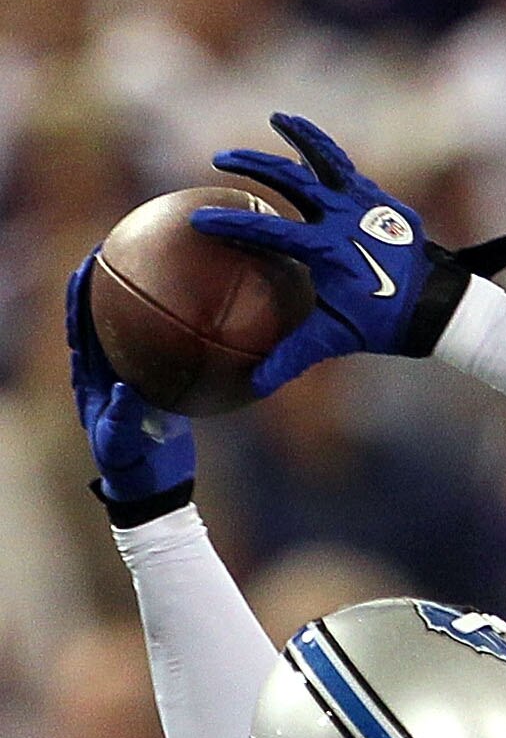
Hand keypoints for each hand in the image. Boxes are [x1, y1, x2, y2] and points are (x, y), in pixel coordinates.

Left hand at [65, 259, 194, 510]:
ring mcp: (131, 377)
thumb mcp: (122, 446)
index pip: (80, 324)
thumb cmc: (131, 469)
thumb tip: (126, 388)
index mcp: (90, 378)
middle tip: (118, 248)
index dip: (80, 293)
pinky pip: (162, 352)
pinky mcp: (155, 386)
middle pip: (102, 315)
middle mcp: (106, 371)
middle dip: (106, 281)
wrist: (152, 488)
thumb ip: (122, 418)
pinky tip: (193, 318)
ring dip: (137, 301)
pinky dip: (171, 334)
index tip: (90, 263)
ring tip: (154, 270)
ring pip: (132, 330)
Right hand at [190, 113, 505, 394]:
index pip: (269, 232)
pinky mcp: (377, 196)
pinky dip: (325, 151)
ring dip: (299, 137)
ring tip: (278, 118)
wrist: (437, 305)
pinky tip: (309, 138)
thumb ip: (293, 355)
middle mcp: (343, 217)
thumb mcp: (335, 339)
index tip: (200, 220)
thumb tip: (256, 385)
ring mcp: (362, 201)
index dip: (232, 225)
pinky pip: (344, 166)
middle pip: (289, 180)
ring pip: (323, 159)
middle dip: (252, 165)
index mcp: (327, 249)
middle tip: (220, 159)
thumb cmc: (383, 323)